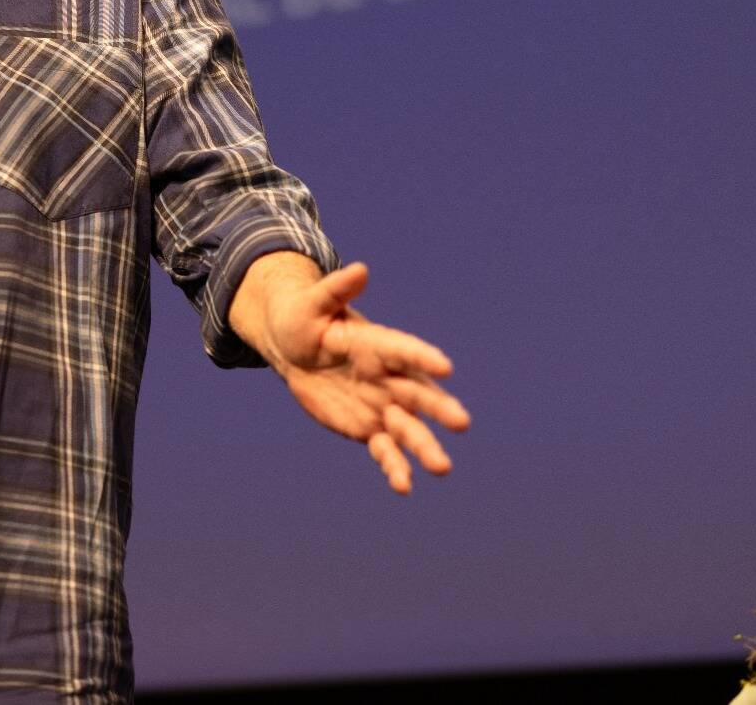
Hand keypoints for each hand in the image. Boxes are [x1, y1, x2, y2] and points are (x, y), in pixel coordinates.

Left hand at [239, 257, 470, 493]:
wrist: (294, 350)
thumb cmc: (303, 318)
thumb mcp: (312, 304)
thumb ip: (334, 290)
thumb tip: (360, 268)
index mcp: (377, 345)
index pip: (403, 350)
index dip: (422, 357)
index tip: (445, 367)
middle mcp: (387, 377)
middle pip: (418, 393)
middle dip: (438, 408)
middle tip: (461, 422)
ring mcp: (381, 405)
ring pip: (407, 429)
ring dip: (424, 446)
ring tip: (441, 468)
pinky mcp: (368, 429)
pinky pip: (385, 451)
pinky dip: (394, 467)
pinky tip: (404, 487)